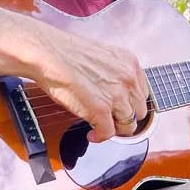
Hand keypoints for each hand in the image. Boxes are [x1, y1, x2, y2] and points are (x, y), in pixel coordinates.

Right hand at [30, 27, 149, 142]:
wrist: (48, 54)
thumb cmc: (66, 52)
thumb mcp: (103, 57)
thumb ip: (115, 74)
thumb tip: (115, 92)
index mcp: (129, 63)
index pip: (142, 94)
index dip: (130, 104)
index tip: (121, 108)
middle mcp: (128, 78)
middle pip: (139, 112)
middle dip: (124, 118)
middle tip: (110, 119)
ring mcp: (116, 95)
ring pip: (128, 125)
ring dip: (113, 128)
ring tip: (100, 127)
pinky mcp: (101, 110)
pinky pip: (108, 133)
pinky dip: (100, 137)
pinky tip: (92, 134)